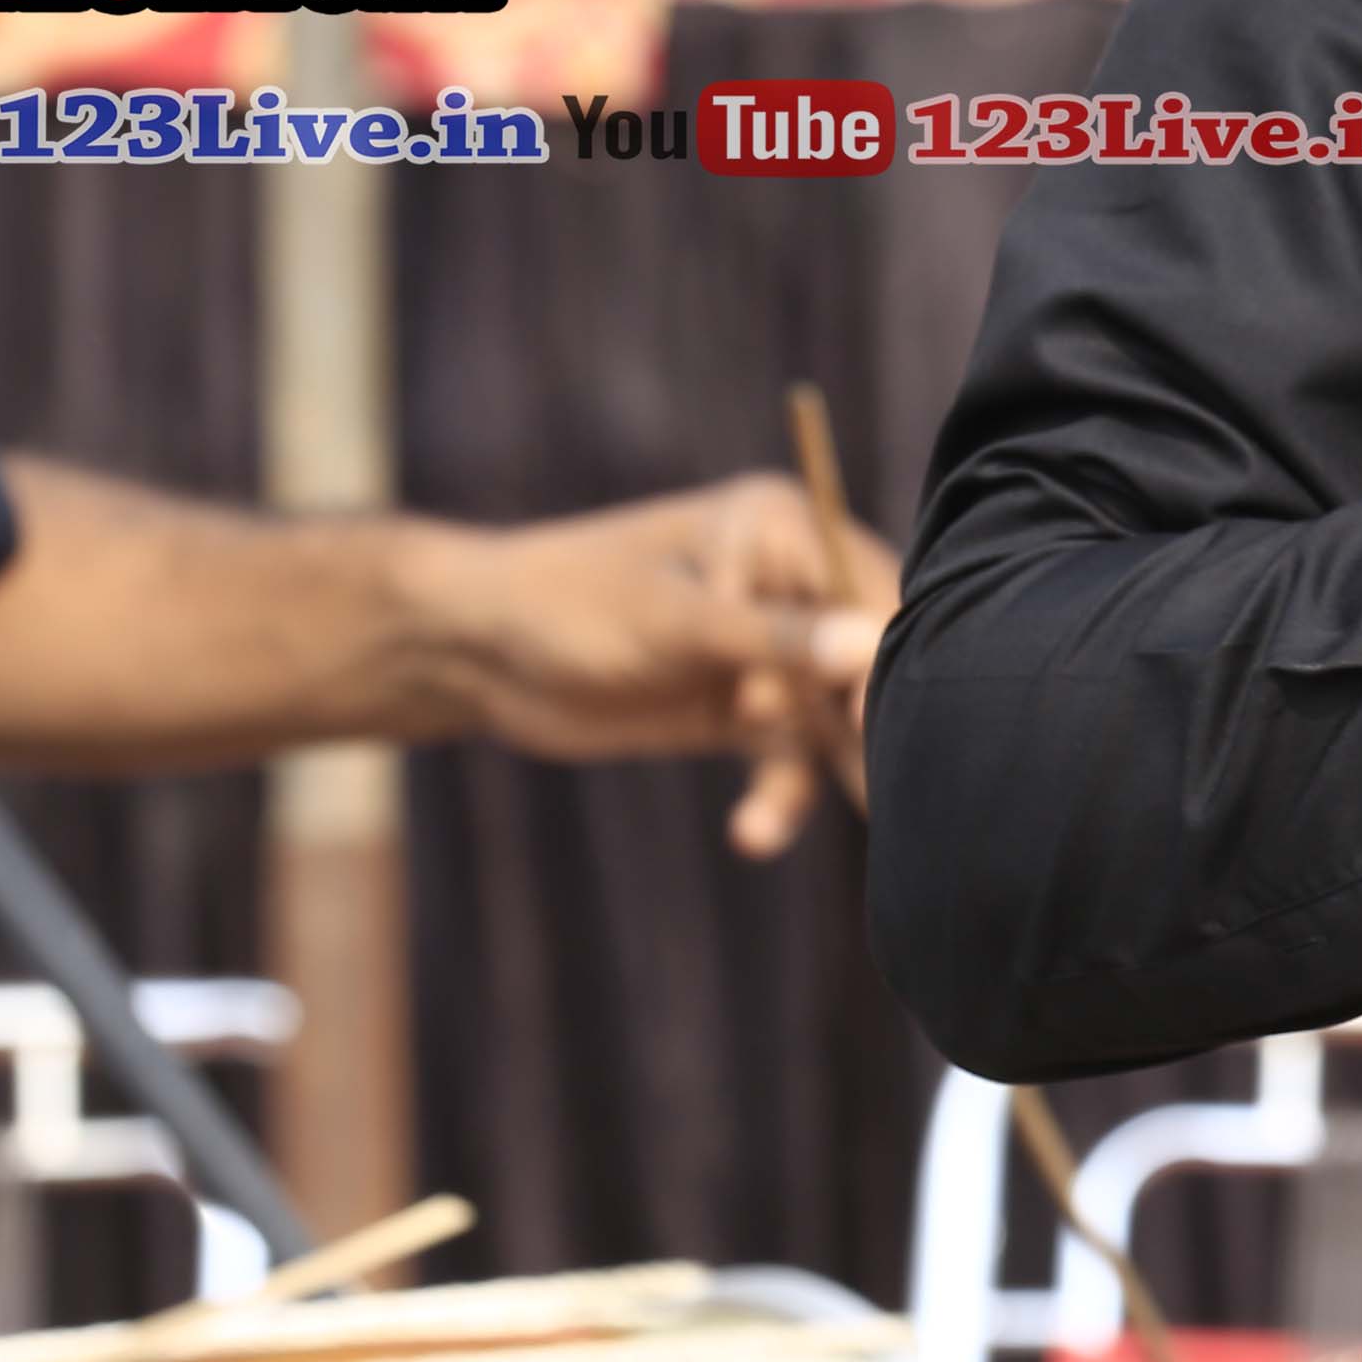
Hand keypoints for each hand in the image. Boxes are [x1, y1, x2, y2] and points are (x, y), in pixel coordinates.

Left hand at [411, 472, 890, 856]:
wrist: (474, 652)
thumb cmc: (565, 604)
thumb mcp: (671, 621)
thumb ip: (770, 638)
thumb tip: (868, 647)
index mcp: (781, 527)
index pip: (868, 589)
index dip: (888, 654)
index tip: (886, 718)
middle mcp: (788, 584)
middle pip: (860, 660)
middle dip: (864, 727)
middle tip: (884, 795)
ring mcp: (767, 651)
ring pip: (827, 720)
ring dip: (815, 777)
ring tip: (774, 824)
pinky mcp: (740, 710)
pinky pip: (785, 757)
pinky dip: (776, 797)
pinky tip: (752, 834)